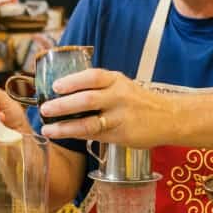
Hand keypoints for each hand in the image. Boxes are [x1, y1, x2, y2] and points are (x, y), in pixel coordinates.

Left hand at [39, 68, 171, 147]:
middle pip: (87, 100)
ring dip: (65, 127)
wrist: (169, 117)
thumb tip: (63, 90)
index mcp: (116, 80)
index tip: (55, 86)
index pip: (93, 77)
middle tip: (44, 109)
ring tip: (48, 129)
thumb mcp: (121, 85)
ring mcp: (120, 118)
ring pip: (89, 123)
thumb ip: (98, 87)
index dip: (73, 80)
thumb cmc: (137, 100)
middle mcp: (118, 97)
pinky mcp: (121, 135)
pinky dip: (78, 135)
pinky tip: (64, 135)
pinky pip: (95, 135)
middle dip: (62, 105)